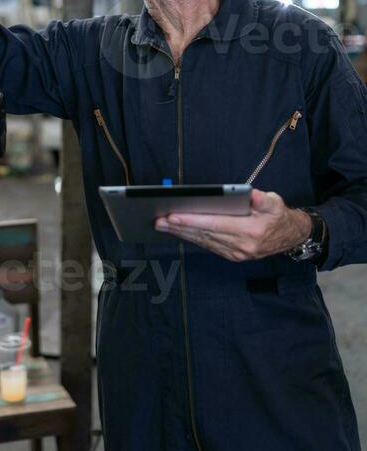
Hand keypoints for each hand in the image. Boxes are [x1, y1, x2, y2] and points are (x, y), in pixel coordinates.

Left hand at [155, 189, 311, 260]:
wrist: (290, 237)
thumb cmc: (278, 216)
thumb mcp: (276, 203)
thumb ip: (263, 200)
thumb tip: (251, 194)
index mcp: (251, 232)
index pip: (215, 224)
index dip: (193, 220)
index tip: (174, 215)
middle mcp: (242, 246)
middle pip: (205, 234)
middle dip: (180, 227)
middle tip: (159, 219)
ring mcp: (237, 253)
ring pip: (204, 241)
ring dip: (182, 234)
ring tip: (163, 224)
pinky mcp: (233, 255)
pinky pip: (208, 246)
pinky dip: (193, 238)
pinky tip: (179, 231)